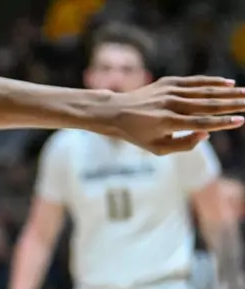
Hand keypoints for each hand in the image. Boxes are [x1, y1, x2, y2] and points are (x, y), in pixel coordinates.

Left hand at [104, 75, 244, 153]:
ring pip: (204, 91)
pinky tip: (228, 82)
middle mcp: (170, 105)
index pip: (202, 122)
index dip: (223, 122)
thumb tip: (206, 133)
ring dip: (227, 91)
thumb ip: (183, 144)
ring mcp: (170, 91)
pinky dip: (212, 81)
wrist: (115, 112)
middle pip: (208, 104)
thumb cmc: (137, 134)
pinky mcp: (168, 82)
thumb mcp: (156, 148)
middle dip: (232, 104)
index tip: (241, 121)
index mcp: (168, 122)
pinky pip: (194, 81)